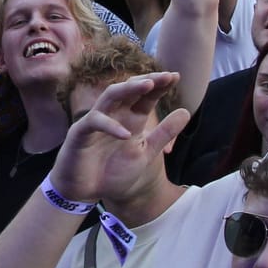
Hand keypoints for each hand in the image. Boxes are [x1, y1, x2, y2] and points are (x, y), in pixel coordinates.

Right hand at [48, 73, 189, 204]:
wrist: (85, 191)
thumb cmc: (113, 172)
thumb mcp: (146, 153)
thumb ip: (164, 134)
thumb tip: (186, 112)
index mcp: (130, 118)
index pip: (146, 96)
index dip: (159, 85)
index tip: (176, 76)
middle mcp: (114, 114)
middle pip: (130, 89)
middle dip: (147, 81)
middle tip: (166, 75)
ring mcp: (95, 121)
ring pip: (111, 96)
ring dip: (129, 90)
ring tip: (148, 85)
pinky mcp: (80, 133)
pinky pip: (95, 123)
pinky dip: (110, 127)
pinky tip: (126, 134)